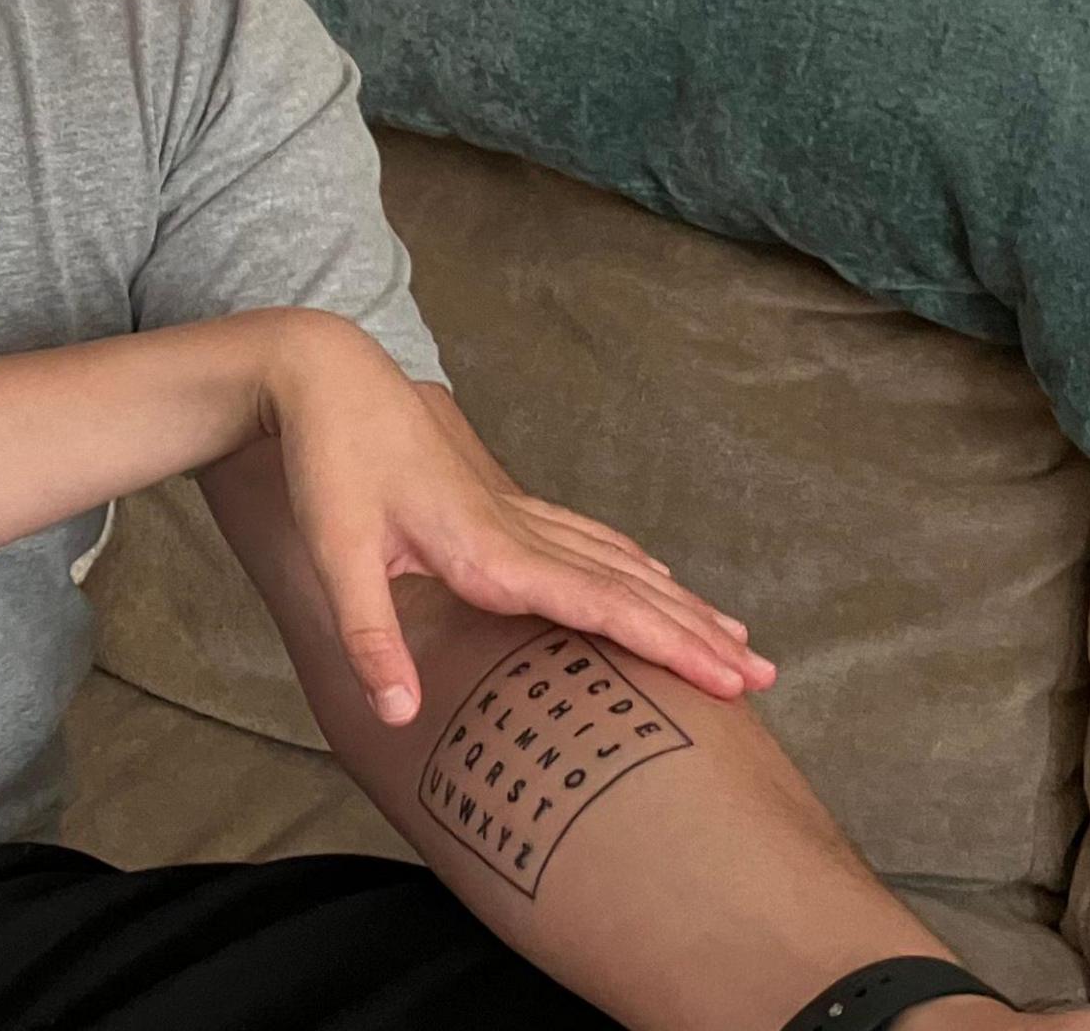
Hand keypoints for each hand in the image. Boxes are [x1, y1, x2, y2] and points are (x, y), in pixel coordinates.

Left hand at [251, 308, 773, 721]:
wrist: (328, 375)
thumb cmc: (329, 464)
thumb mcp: (334, 555)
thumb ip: (369, 637)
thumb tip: (397, 713)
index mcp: (490, 552)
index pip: (600, 606)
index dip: (668, 644)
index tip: (727, 678)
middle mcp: (517, 533)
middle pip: (628, 588)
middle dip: (697, 635)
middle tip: (761, 676)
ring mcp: (514, 512)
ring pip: (617, 561)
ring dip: (677, 602)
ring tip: (734, 637)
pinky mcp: (501, 501)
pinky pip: (588, 538)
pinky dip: (633, 565)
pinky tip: (655, 576)